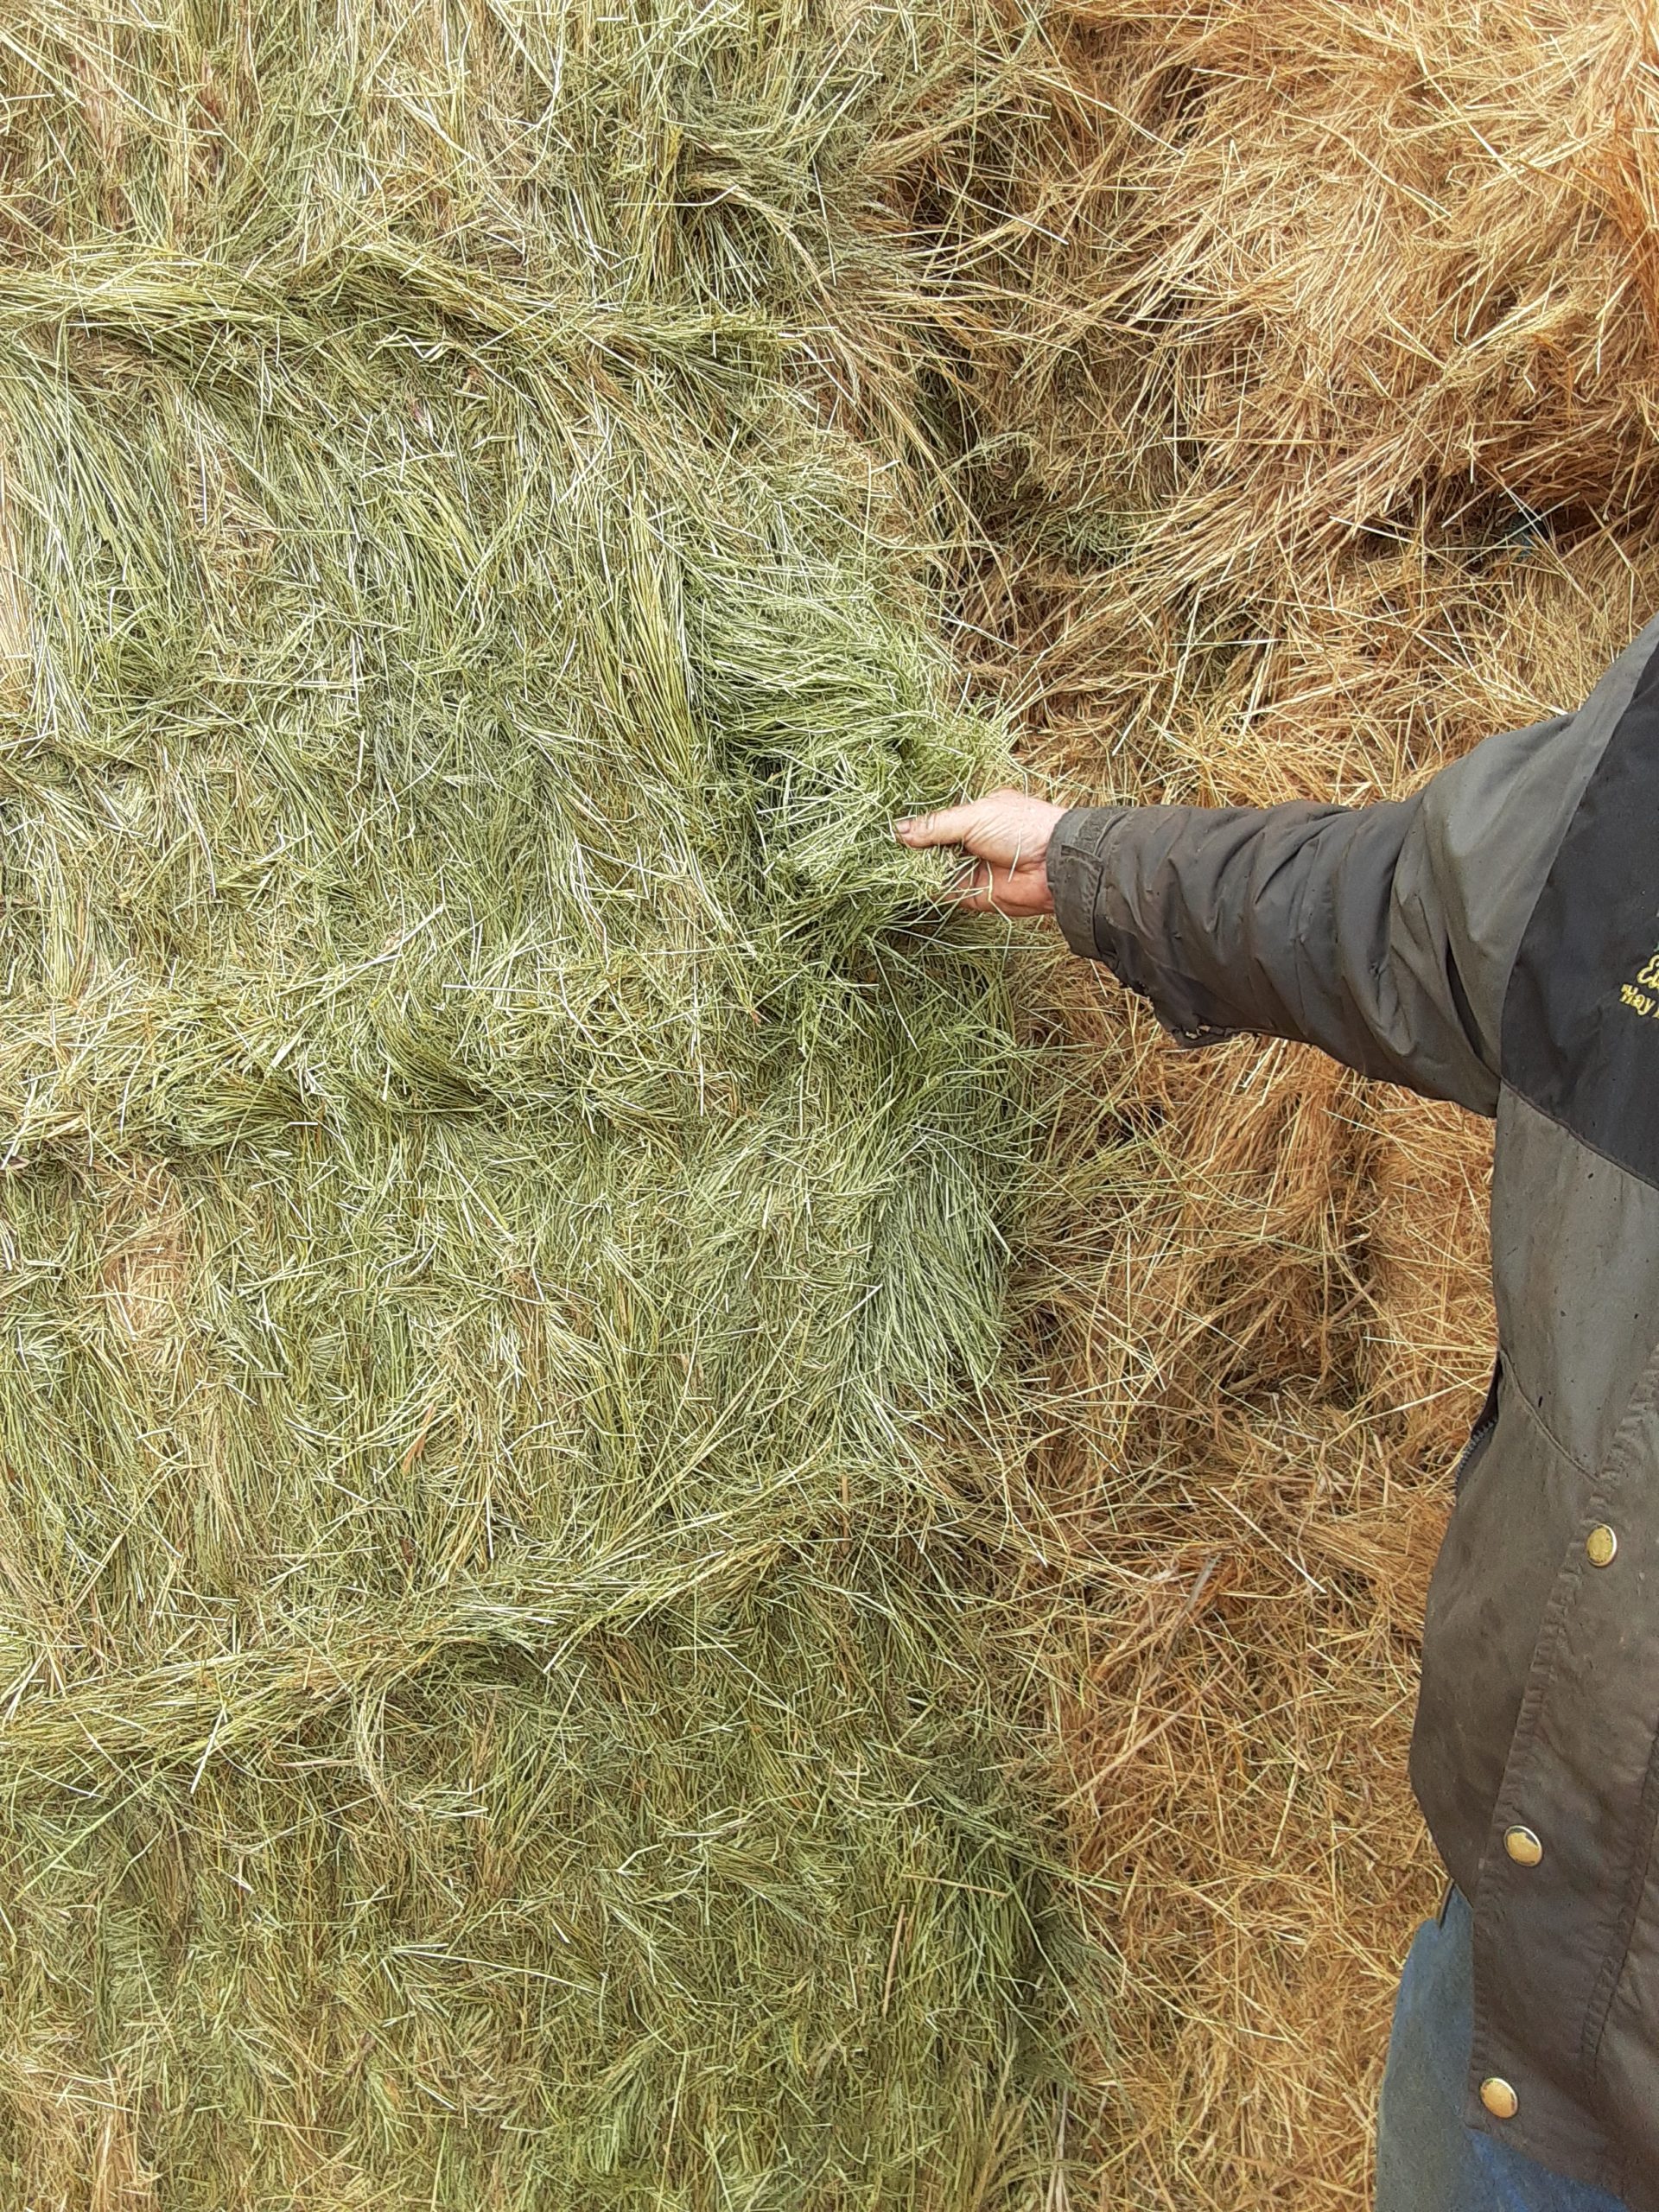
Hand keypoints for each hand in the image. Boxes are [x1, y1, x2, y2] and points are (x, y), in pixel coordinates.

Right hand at [895, 789, 1064, 918]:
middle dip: (910, 848)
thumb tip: (899, 829)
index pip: (936, 821)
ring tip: (886, 864)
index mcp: (975, 815)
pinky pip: (940, 890)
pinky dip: (923, 887)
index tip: (889, 831)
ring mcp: (969, 868)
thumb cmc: (1021, 828)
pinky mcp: (969, 893)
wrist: (1052, 865)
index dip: (915, 826)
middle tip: (882, 850)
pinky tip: (903, 881)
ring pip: (931, 869)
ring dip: (913, 868)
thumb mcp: (974, 816)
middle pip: (930, 846)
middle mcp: (970, 841)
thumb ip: (935, 826)